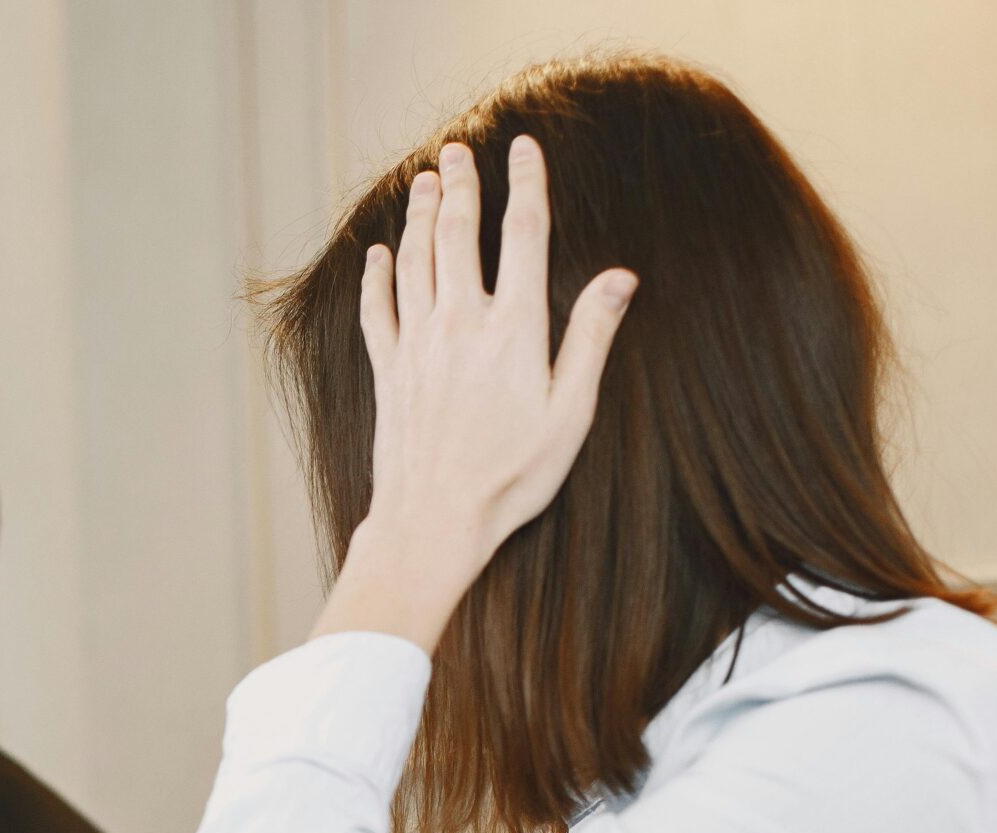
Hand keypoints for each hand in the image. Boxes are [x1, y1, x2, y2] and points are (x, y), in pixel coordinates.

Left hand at [313, 135, 637, 649]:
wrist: (434, 520)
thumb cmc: (512, 477)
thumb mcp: (570, 412)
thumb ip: (591, 338)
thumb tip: (621, 277)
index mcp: (513, 328)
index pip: (523, 234)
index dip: (525, 183)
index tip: (523, 148)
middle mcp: (460, 324)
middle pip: (457, 234)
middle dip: (460, 185)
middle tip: (457, 148)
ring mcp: (417, 345)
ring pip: (414, 261)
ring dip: (418, 216)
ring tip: (424, 182)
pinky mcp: (388, 371)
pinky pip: (377, 310)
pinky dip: (375, 276)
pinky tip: (376, 254)